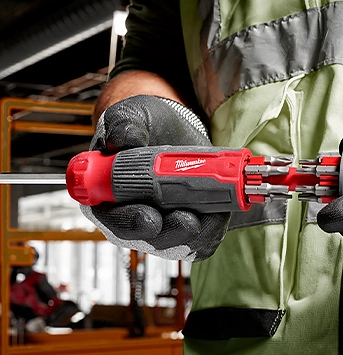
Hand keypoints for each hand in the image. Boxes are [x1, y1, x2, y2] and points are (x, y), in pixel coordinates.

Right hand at [81, 95, 229, 261]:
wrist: (171, 127)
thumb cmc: (144, 126)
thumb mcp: (128, 115)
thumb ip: (121, 125)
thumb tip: (126, 141)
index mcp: (108, 196)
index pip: (113, 220)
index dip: (130, 224)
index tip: (150, 217)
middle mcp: (133, 215)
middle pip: (149, 239)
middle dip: (171, 233)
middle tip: (188, 218)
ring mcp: (162, 222)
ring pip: (180, 243)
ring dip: (197, 231)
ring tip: (209, 211)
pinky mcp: (189, 220)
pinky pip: (203, 237)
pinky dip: (214, 226)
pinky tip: (219, 209)